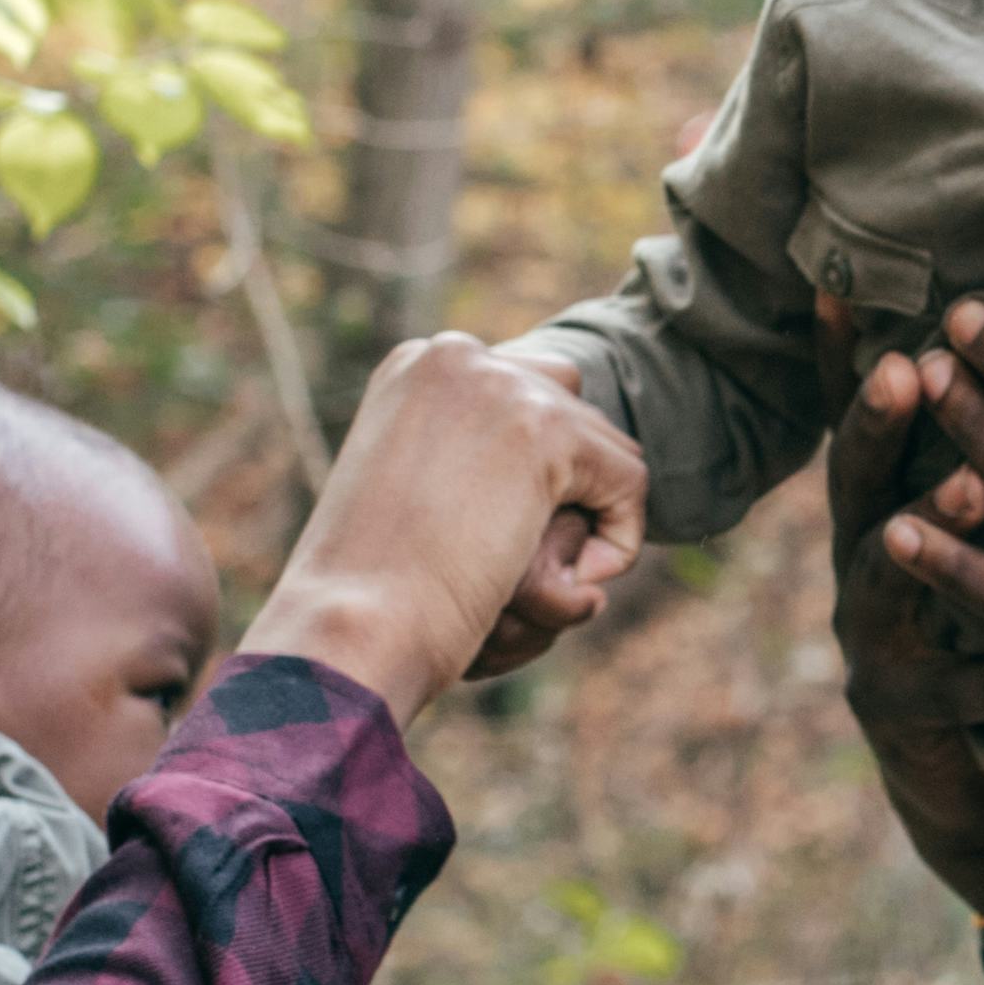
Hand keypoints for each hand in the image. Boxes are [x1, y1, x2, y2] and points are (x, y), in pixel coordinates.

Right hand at [241, 333, 646, 720]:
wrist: (353, 627)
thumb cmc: (367, 593)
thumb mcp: (405, 496)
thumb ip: (464, 456)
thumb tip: (539, 464)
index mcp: (415, 368)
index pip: (517, 389)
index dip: (527, 468)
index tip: (497, 531)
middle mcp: (454, 357)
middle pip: (565, 401)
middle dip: (566, 478)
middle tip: (528, 555)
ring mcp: (499, 385)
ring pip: (602, 444)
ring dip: (585, 518)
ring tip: (541, 583)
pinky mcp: (545, 429)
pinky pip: (629, 479)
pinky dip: (619, 540)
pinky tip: (577, 587)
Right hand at [820, 302, 983, 919]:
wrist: (963, 778)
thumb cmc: (981, 623)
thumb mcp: (975, 530)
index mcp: (881, 508)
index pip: (856, 421)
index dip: (841, 360)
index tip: (843, 287)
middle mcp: (861, 564)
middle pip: (857, 483)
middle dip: (878, 424)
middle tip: (909, 368)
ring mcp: (871, 639)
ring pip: (889, 577)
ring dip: (936, 525)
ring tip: (980, 483)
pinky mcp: (901, 714)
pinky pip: (950, 696)